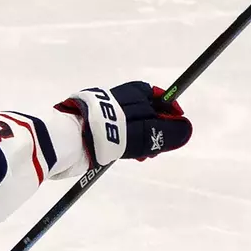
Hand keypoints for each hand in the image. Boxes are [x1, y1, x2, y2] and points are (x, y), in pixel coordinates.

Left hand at [56, 81, 192, 165]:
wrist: (65, 141)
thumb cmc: (105, 131)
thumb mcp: (140, 133)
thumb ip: (164, 133)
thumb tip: (185, 130)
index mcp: (128, 94)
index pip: (155, 95)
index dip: (168, 108)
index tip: (178, 122)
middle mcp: (115, 101)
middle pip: (144, 112)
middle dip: (156, 128)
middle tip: (160, 146)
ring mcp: (102, 116)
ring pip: (129, 127)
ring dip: (141, 140)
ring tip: (144, 155)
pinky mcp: (91, 131)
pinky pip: (114, 137)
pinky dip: (125, 146)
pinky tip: (127, 156)